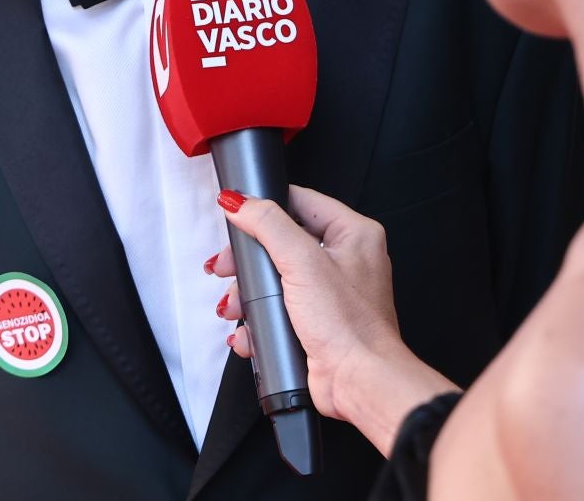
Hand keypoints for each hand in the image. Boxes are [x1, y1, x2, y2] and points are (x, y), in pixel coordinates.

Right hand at [208, 186, 456, 449]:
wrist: (357, 382)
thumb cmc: (349, 326)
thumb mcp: (303, 262)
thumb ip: (268, 224)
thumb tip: (240, 202)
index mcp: (354, 234)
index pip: (301, 201)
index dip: (265, 206)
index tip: (236, 213)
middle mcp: (346, 259)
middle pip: (281, 242)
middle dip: (248, 260)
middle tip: (226, 267)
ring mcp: (331, 293)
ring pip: (275, 278)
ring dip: (247, 294)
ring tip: (234, 307)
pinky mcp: (316, 322)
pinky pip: (278, 309)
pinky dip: (258, 320)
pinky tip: (247, 331)